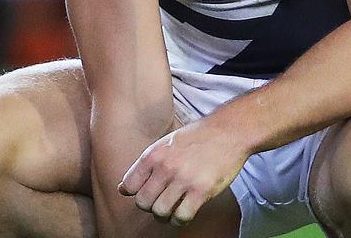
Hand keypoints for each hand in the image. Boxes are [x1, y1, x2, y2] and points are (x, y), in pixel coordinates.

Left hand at [117, 118, 249, 226]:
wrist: (228, 131)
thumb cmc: (197, 137)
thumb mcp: (166, 143)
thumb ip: (146, 165)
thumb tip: (122, 189)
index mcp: (154, 154)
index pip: (129, 185)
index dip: (136, 193)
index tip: (148, 192)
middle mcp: (166, 167)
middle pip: (143, 202)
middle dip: (150, 207)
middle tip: (161, 202)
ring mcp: (183, 179)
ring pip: (160, 212)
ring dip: (164, 216)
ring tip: (172, 209)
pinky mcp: (201, 191)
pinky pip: (181, 217)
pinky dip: (180, 219)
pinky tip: (184, 211)